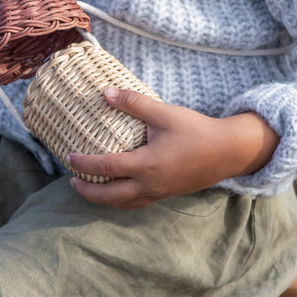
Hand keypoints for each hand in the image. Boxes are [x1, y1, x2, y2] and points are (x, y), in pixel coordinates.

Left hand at [66, 89, 279, 208]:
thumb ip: (134, 103)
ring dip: (103, 199)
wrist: (228, 152)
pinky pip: (137, 203)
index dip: (84, 163)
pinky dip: (121, 200)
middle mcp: (149, 184)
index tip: (68, 156)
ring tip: (89, 188)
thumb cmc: (197, 131)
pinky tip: (117, 191)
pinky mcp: (166, 194)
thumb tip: (105, 93)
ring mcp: (158, 192)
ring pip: (123, 204)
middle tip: (72, 180)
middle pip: (109, 196)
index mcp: (146, 165)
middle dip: (88, 191)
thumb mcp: (165, 113)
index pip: (106, 167)